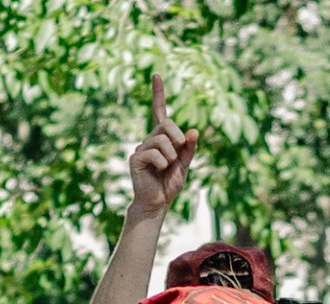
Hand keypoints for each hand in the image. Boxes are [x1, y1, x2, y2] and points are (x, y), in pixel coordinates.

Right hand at [128, 75, 196, 217]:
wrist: (157, 203)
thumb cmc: (169, 184)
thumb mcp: (184, 165)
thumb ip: (189, 149)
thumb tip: (194, 131)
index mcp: (162, 138)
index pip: (160, 111)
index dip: (158, 94)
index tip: (157, 75)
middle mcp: (150, 138)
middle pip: (168, 125)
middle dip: (178, 140)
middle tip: (176, 157)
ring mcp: (141, 147)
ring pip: (163, 140)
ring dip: (171, 156)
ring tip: (165, 168)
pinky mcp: (135, 157)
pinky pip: (155, 154)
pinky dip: (162, 164)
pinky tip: (157, 172)